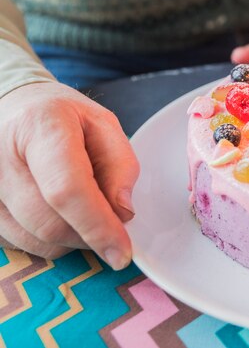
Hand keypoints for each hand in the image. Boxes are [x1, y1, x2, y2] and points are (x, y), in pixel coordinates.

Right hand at [0, 82, 137, 267]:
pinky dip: (47, 238)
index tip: (122, 252)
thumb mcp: (104, 125)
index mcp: (39, 127)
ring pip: (33, 239)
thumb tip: (122, 213)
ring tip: (82, 208)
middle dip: (89, 235)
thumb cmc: (62, 117)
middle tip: (110, 223)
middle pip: (49, 223)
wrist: (14, 108)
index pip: (67, 189)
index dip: (98, 226)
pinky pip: (18, 242)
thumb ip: (121, 166)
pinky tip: (56, 212)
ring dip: (70, 239)